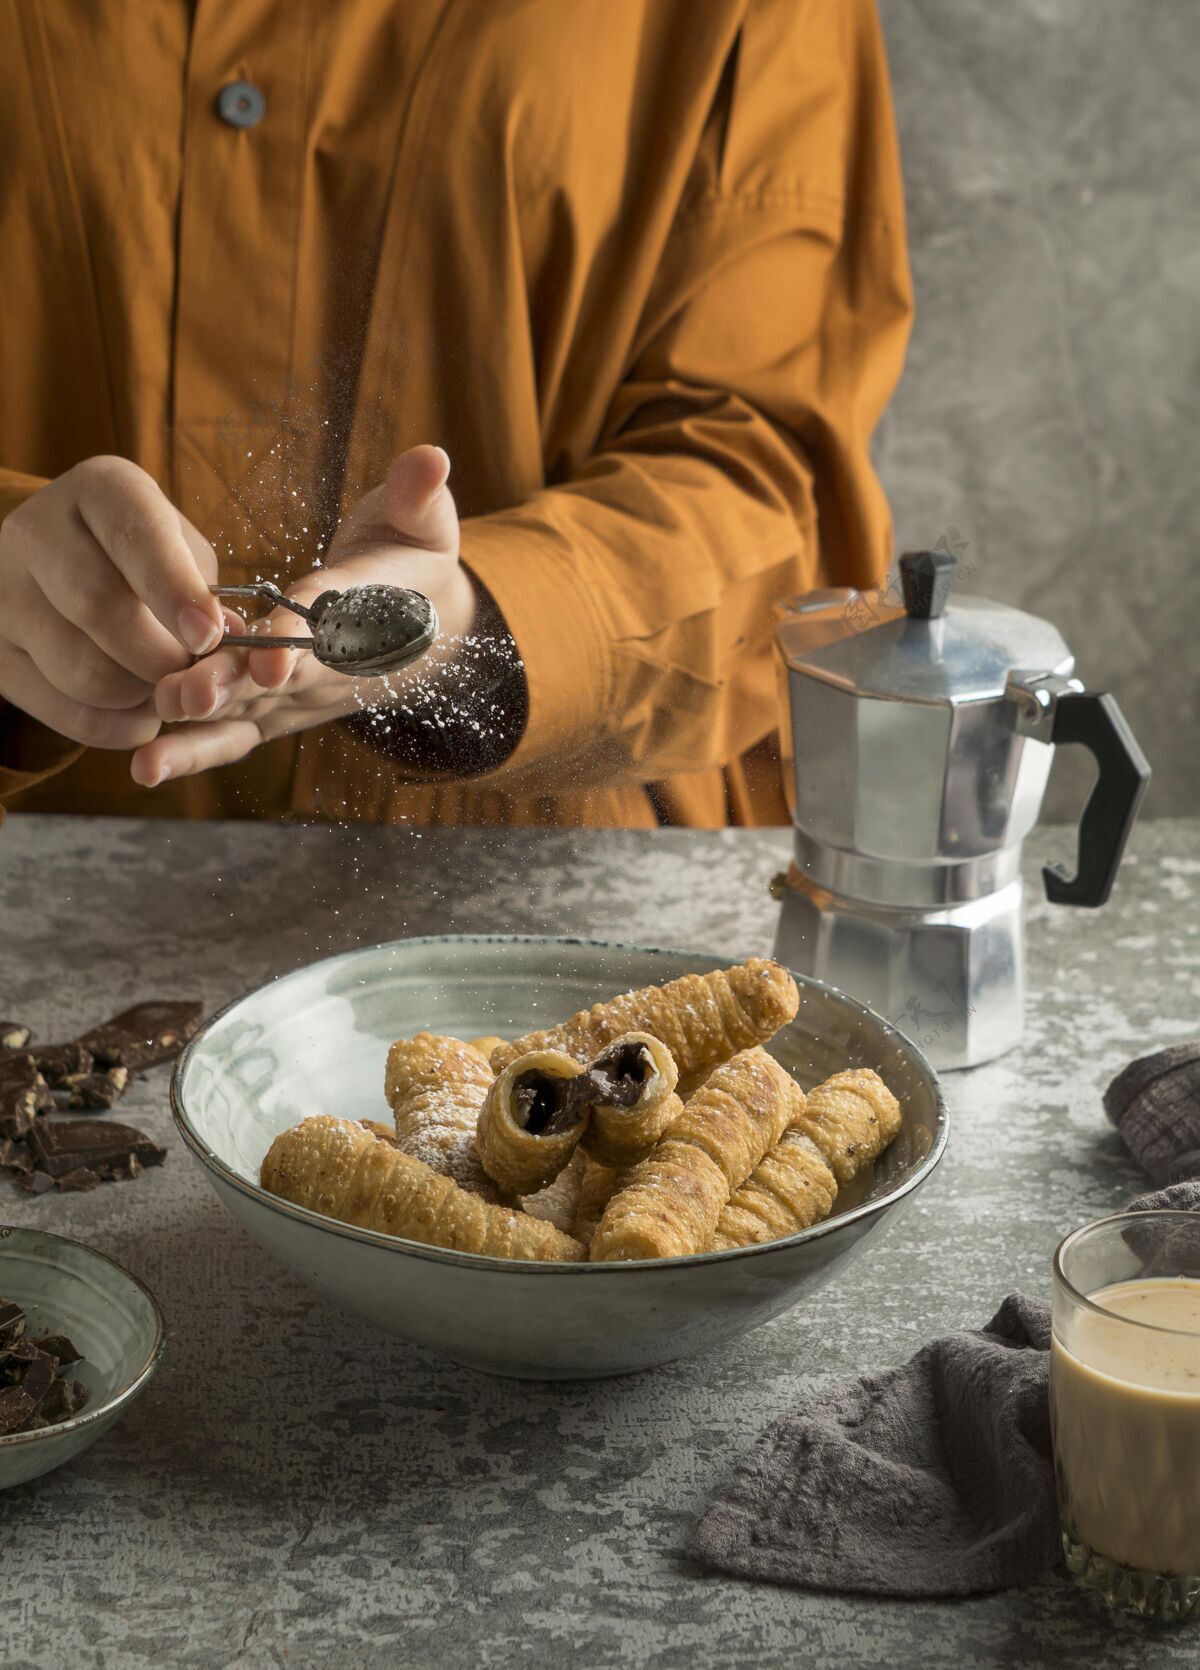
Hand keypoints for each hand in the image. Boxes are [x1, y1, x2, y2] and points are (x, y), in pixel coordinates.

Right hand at [0, 457, 224, 749]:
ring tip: (168, 691)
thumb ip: (207, 594)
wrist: (61, 565)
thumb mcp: (181, 552)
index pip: (134, 536)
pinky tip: (140, 713)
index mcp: (100, 490)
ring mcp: (3, 593)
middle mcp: (36, 532)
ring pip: (83, 671)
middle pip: (100, 609)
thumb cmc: (143, 558)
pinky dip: (118, 726)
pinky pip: (66, 713)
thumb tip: (229, 649)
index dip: (175, 590)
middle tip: (193, 676)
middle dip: (163, 658)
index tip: (209, 635)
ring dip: (142, 697)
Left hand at [131, 445, 475, 785]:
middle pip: (279, 678)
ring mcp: (299, 696)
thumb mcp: (425, 524)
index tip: (275, 651)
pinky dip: (191, 752)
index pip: (333, 620)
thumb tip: (432, 458)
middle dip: (233, 686)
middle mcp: (331, 666)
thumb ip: (419, 496)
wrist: (422, 632)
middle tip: (188, 693)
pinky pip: (233, 737)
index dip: (301, 632)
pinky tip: (145, 766)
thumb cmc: (414, 565)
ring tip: (154, 743)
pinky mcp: (273, 713)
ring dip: (202, 725)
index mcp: (368, 614)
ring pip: (249, 712)